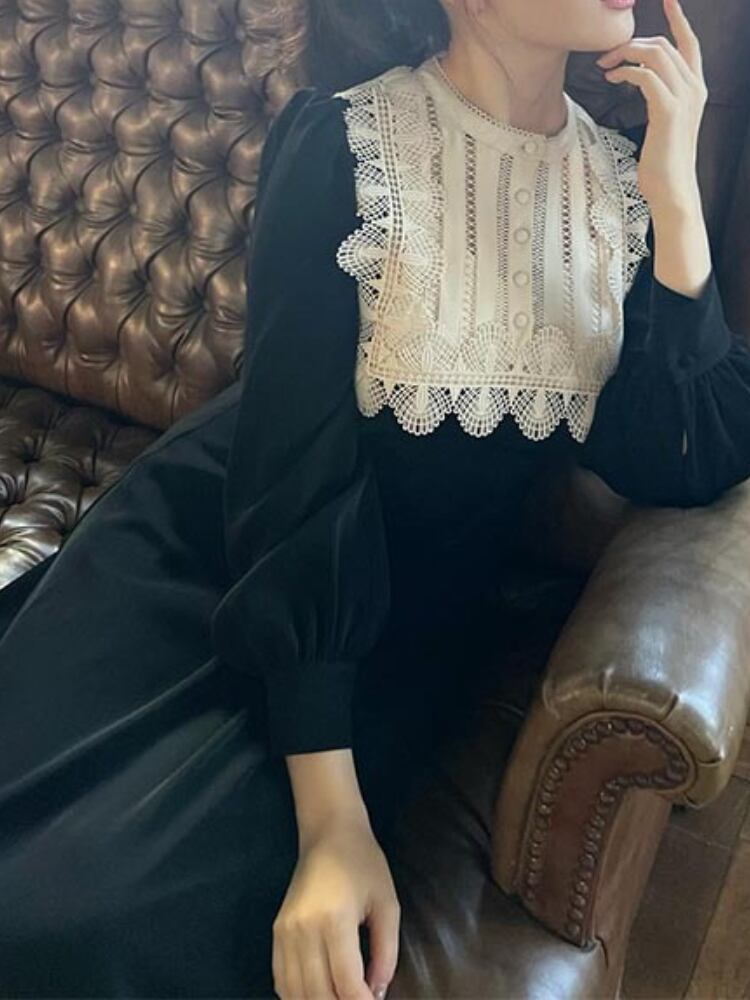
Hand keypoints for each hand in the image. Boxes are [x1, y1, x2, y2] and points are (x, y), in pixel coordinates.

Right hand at [272, 816, 400, 999]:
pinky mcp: (276, 931)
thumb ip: (386, 952)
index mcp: (334, 920)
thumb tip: (377, 992)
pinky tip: (318, 994)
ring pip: (295, 992)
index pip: (345, 983)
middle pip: (318, 994)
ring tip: (342, 999)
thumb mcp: (388, 904)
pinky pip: (281, 979)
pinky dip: (298, 996)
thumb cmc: (363, 863)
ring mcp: (284, 932)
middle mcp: (303, 930)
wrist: (329, 832)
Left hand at [596, 0, 707, 215]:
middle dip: (633, 43)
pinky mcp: (668, 111)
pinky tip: (613, 79)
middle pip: (665, 44)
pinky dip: (626, 72)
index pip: (690, 44)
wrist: (672, 190)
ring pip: (656, 54)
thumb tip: (639, 81)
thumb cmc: (663, 162)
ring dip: (626, 54)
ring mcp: (684, 98)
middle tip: (607, 56)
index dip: (677, 19)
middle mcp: (695, 88)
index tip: (666, 0)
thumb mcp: (664, 123)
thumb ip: (659, 98)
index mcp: (696, 89)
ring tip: (606, 66)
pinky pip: (646, 76)